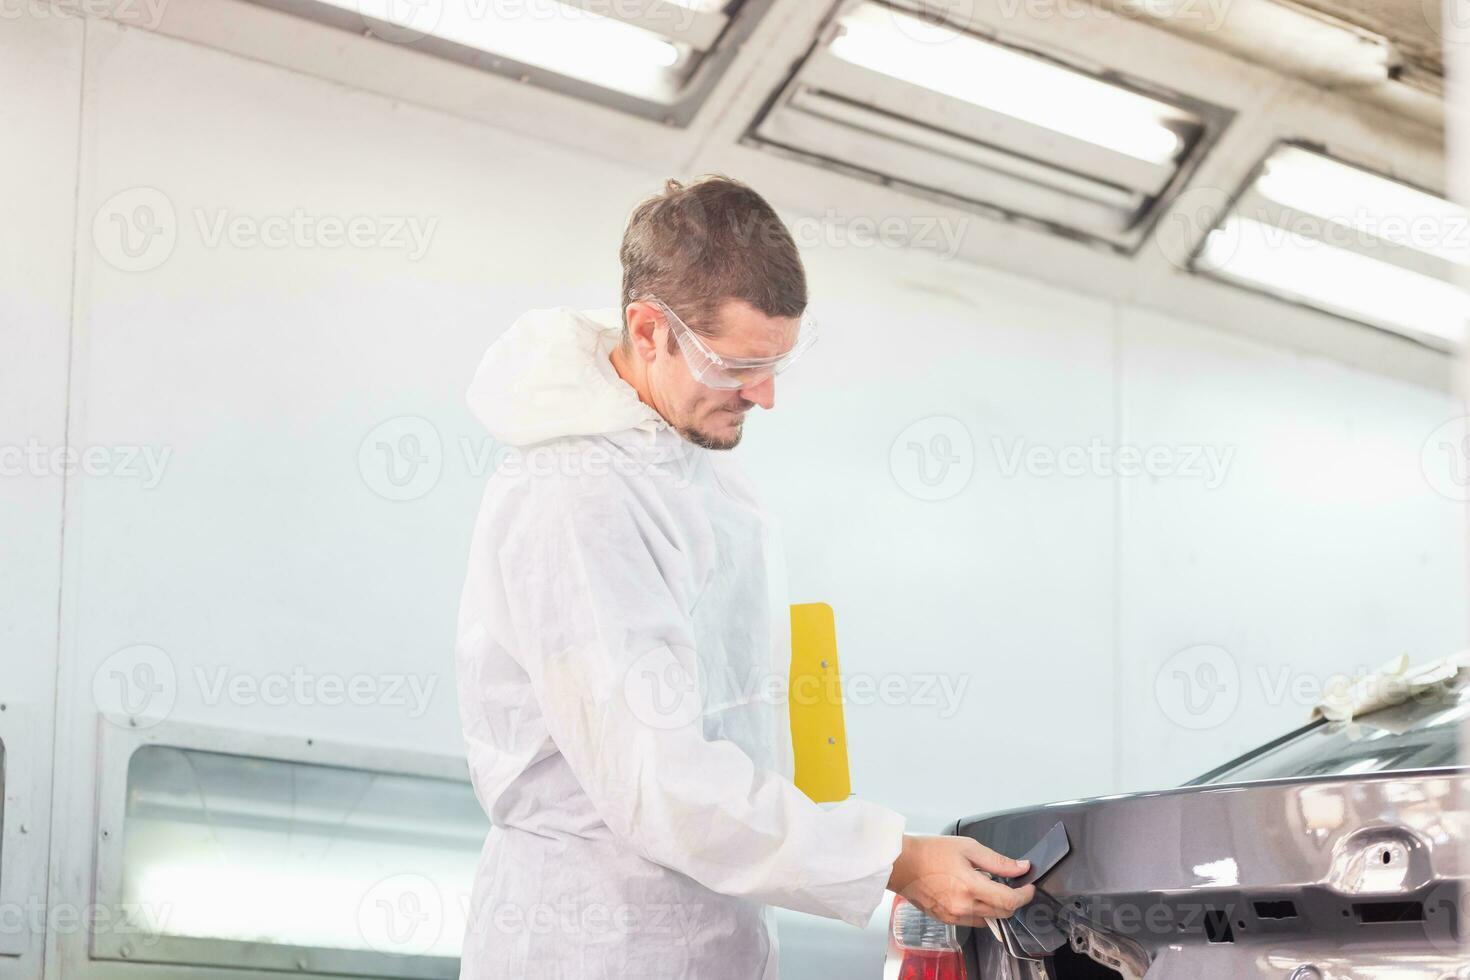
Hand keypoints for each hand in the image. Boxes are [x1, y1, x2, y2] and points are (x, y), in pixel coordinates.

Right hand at [886, 834, 1035, 927]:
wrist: (902, 864)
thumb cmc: (930, 851)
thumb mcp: (967, 847)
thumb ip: (997, 861)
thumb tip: (1021, 867)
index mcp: (970, 886)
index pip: (1010, 901)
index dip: (1025, 895)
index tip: (1028, 886)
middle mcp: (964, 906)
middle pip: (1002, 913)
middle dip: (1013, 901)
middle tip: (1012, 885)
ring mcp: (954, 916)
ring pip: (988, 919)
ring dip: (996, 906)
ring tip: (988, 887)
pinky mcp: (946, 919)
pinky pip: (972, 920)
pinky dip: (980, 910)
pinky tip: (972, 894)